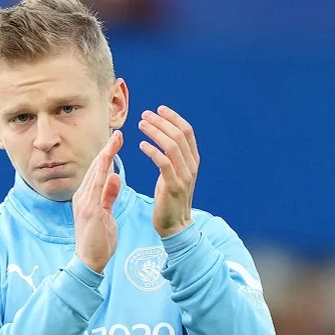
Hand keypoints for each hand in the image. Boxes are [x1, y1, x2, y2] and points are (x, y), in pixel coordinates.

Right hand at [73, 130, 123, 272]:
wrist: (89, 261)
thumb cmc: (98, 241)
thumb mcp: (106, 214)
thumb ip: (109, 196)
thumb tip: (115, 177)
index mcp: (87, 197)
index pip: (98, 171)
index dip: (107, 155)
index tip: (116, 141)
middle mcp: (83, 196)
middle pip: (96, 168)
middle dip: (107, 149)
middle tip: (118, 133)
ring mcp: (84, 203)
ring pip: (96, 173)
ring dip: (106, 155)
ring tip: (116, 140)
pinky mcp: (90, 211)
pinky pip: (97, 188)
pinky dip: (104, 173)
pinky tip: (111, 162)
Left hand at [138, 106, 197, 237]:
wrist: (175, 226)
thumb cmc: (170, 199)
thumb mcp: (174, 174)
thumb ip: (173, 158)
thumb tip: (163, 139)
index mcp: (193, 161)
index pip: (187, 131)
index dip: (173, 118)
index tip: (159, 109)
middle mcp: (192, 166)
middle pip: (179, 135)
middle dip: (161, 121)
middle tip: (145, 114)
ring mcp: (184, 176)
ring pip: (172, 146)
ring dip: (155, 132)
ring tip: (141, 125)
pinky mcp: (173, 186)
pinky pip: (163, 163)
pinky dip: (152, 151)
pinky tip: (141, 145)